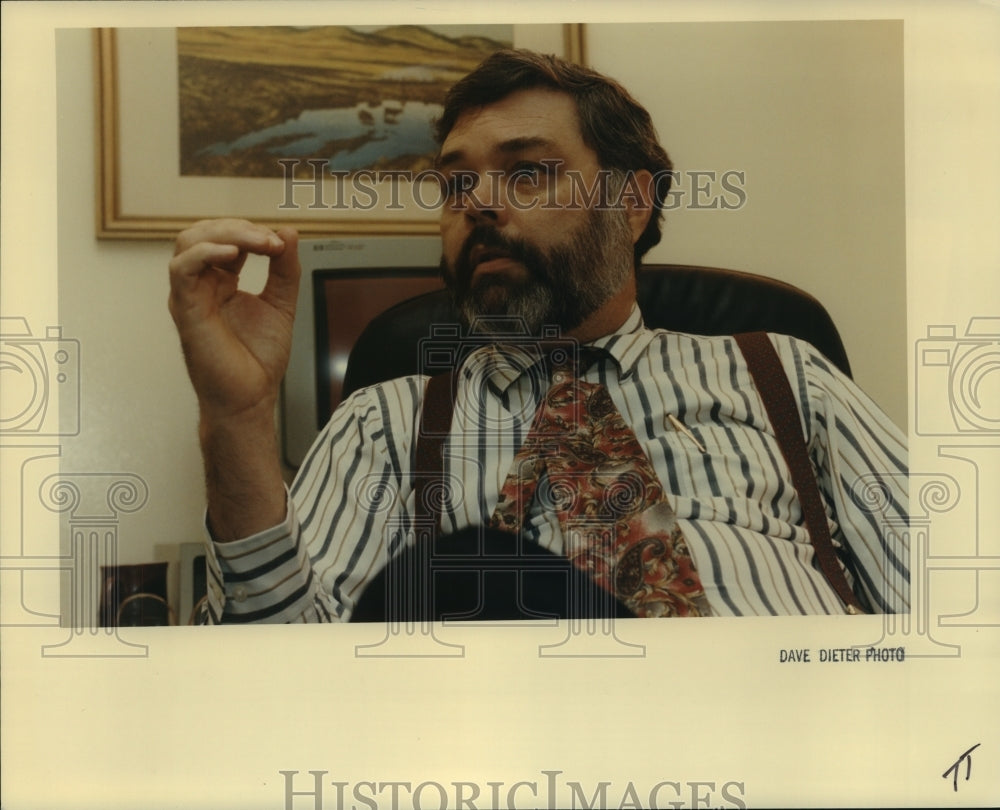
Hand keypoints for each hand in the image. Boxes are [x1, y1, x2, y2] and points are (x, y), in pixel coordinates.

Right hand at [168, 219, 299, 421]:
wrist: (250, 398)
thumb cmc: (258, 360)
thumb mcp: (280, 304)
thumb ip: (285, 269)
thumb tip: (288, 232)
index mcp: (220, 282)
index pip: (225, 238)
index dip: (252, 232)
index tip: (281, 243)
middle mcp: (200, 285)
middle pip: (203, 233)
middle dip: (239, 228)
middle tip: (271, 241)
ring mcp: (189, 295)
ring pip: (189, 243)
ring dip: (225, 234)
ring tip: (258, 243)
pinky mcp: (185, 310)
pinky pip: (182, 269)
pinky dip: (205, 254)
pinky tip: (232, 255)